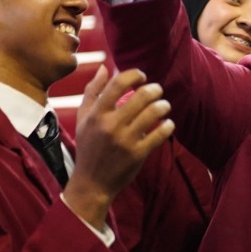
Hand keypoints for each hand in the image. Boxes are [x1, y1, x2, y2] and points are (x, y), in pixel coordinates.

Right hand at [65, 67, 173, 229]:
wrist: (91, 184)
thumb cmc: (88, 147)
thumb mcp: (83, 119)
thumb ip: (92, 91)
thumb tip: (104, 67)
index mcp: (96, 114)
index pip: (117, 83)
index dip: (133, 74)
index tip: (141, 76)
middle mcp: (110, 126)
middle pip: (141, 96)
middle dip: (154, 89)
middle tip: (158, 90)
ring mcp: (125, 141)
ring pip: (153, 113)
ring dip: (163, 105)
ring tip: (164, 105)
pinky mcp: (138, 154)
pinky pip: (159, 134)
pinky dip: (167, 125)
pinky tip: (168, 123)